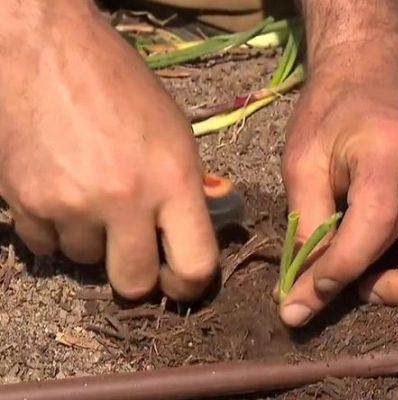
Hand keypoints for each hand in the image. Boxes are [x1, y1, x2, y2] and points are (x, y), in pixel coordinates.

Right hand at [0, 2, 217, 300]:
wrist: (47, 51)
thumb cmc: (122, 86)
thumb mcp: (175, 134)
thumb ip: (184, 190)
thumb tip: (188, 236)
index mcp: (173, 180)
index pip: (194, 265)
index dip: (191, 285)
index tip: (182, 283)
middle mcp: (123, 201)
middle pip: (134, 283)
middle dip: (138, 276)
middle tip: (135, 255)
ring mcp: (71, 205)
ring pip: (86, 262)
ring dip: (93, 243)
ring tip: (92, 199)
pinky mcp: (26, 204)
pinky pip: (47, 247)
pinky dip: (56, 232)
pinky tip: (61, 195)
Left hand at [278, 54, 397, 326]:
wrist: (370, 73)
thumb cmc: (330, 114)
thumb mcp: (302, 161)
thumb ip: (306, 225)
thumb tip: (301, 293)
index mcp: (388, 151)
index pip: (376, 224)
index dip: (342, 268)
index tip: (309, 292)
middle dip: (397, 289)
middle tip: (358, 289)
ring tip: (385, 281)